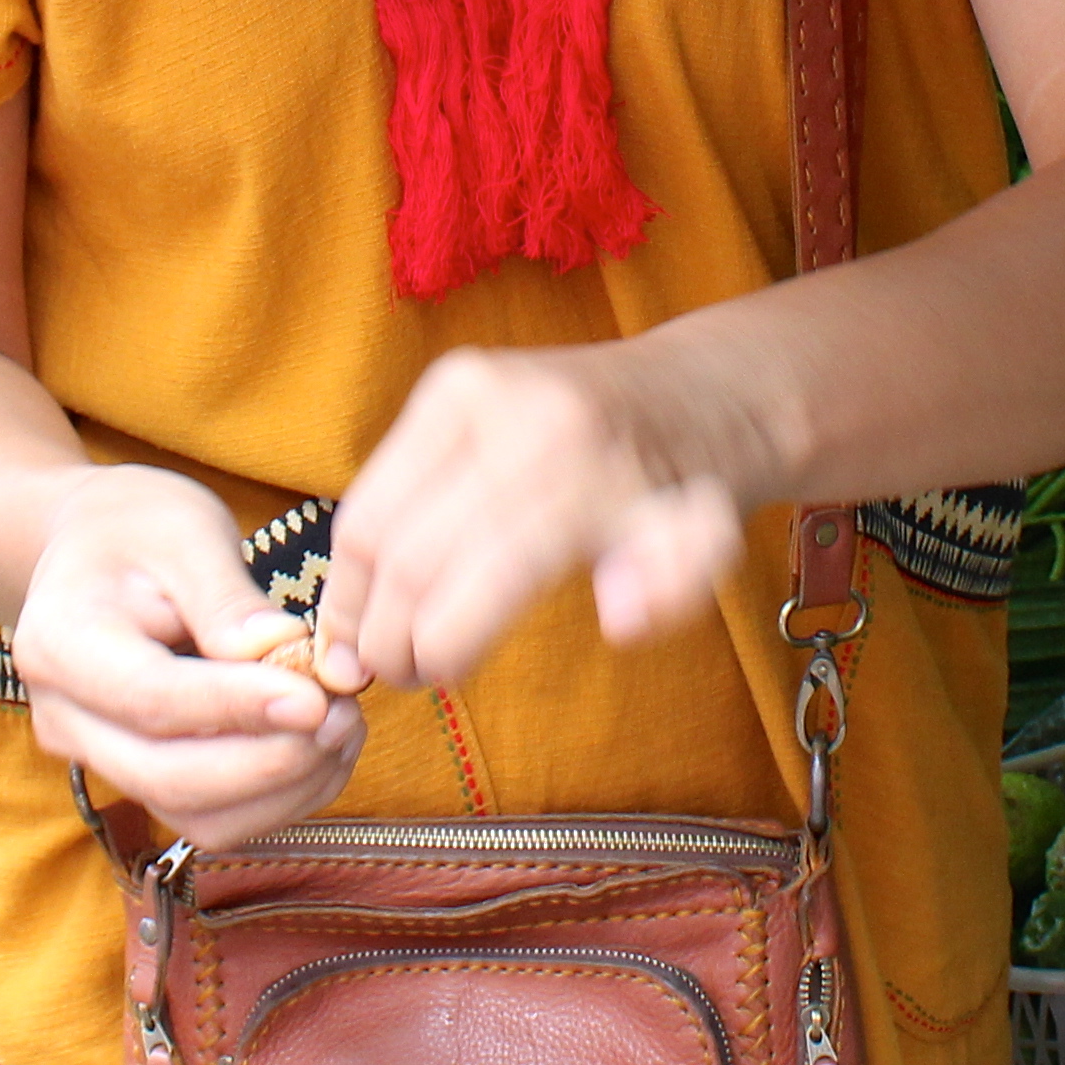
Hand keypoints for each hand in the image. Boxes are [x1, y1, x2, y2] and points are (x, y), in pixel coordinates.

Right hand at [10, 465, 363, 848]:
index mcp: (59, 645)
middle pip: (170, 778)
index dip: (236, 708)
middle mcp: (67, 720)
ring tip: (343, 723)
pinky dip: (280, 797)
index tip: (313, 697)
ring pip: (197, 816)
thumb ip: (227, 600)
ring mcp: (101, 761)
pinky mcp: (144, 782)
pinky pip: (216, 818)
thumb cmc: (138, 530)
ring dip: (284, 787)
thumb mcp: (184, 533)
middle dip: (270, 760)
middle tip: (342, 712)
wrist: (95, 553)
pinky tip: (323, 745)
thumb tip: (283, 654)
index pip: (151, 699)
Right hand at [314, 344, 748, 699]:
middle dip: (388, 635)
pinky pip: (372, 483)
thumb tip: (620, 619)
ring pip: (366, 520)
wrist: (693, 385)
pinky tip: (367, 595)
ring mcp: (474, 390)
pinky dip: (357, 552)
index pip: (481, 575)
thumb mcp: (710, 547)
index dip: (441, 647)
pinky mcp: (448, 381)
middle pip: (409, 557)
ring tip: (370, 645)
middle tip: (396, 677)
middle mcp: (518, 418)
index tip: (434, 683)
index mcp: (582, 470)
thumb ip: (673, 591)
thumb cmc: (689, 486)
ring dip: (354, 598)